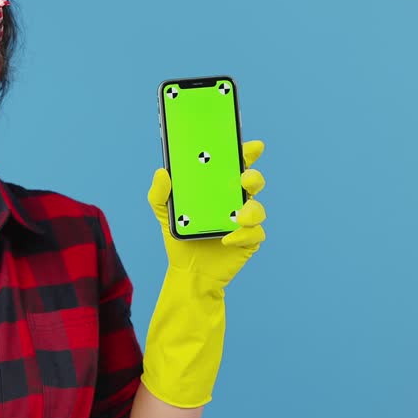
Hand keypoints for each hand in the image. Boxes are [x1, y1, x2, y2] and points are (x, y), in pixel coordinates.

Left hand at [139, 139, 267, 407]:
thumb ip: (159, 193)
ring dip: (252, 210)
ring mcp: (245, 220)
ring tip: (237, 216)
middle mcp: (235, 200)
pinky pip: (255, 234)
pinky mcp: (249, 241)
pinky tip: (227, 240)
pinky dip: (243, 235)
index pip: (236, 164)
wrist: (187, 271)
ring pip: (258, 208)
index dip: (246, 152)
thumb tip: (162, 172)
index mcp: (219, 187)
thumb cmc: (179, 235)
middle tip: (244, 179)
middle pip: (253, 181)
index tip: (250, 146)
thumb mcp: (163, 212)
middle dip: (253, 176)